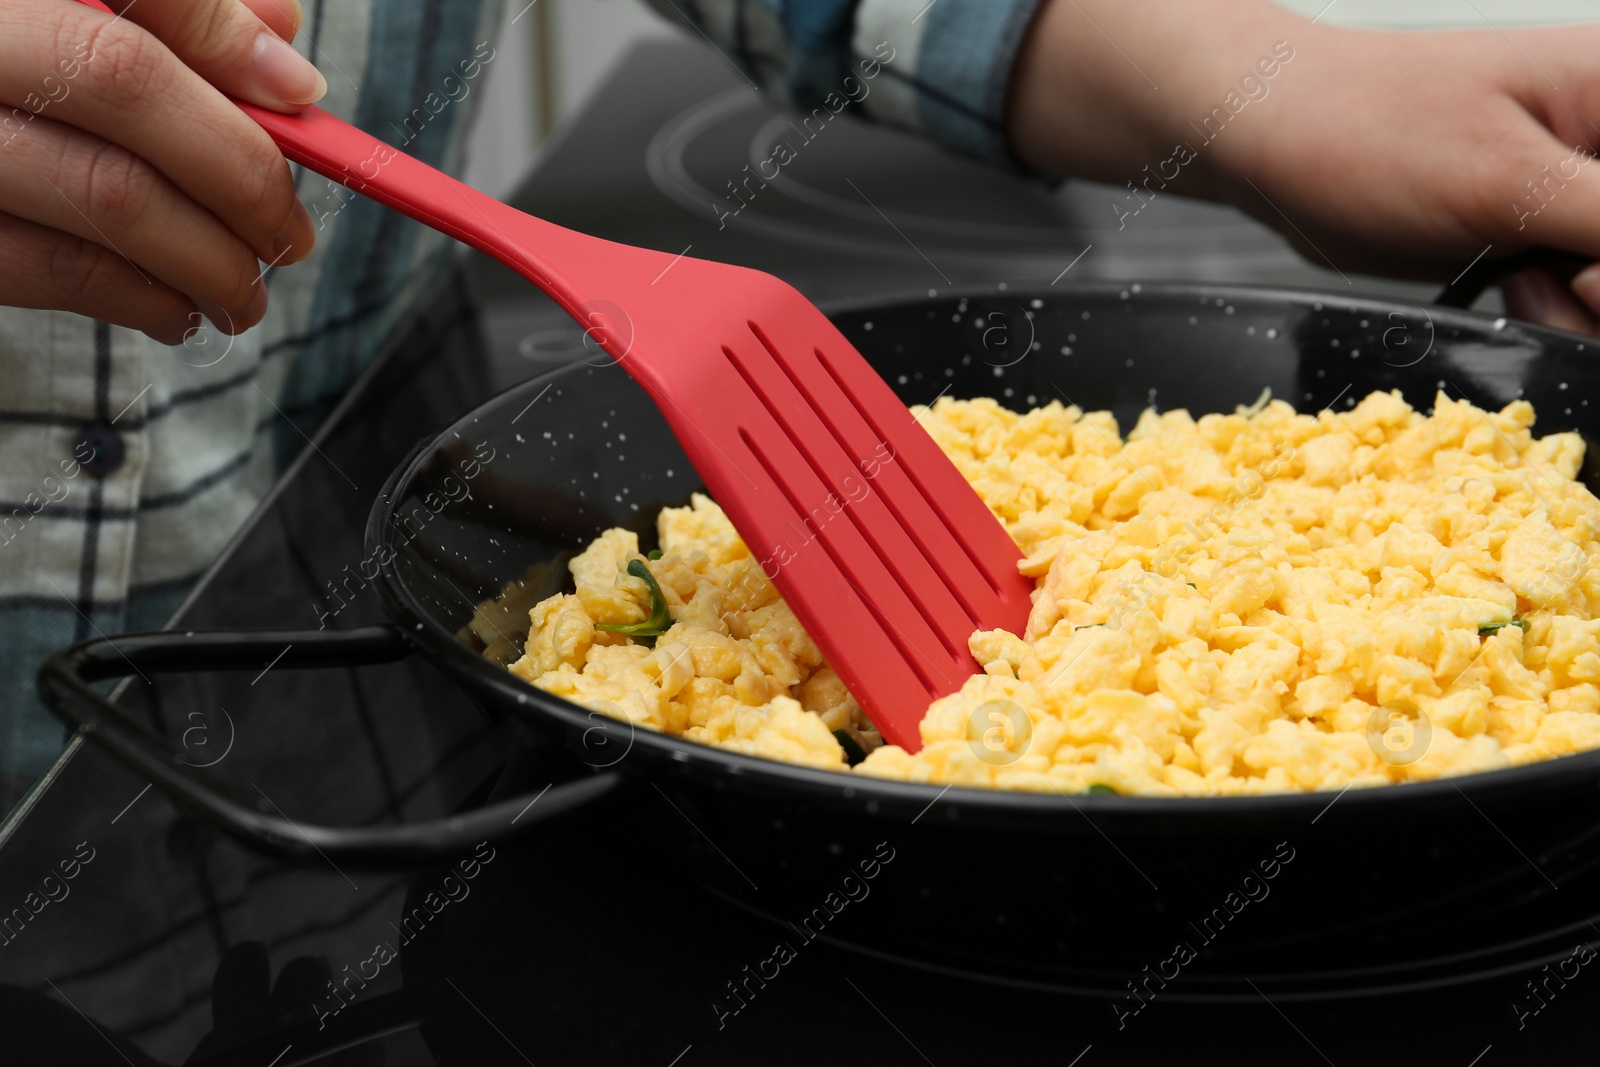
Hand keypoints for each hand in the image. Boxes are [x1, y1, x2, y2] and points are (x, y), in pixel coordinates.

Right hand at [0, 0, 322, 344]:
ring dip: (205, 257)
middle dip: (238, 169)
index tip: (298, 98)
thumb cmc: (20, 65)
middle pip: (119, 79)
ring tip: (248, 291)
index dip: (218, 34)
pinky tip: (176, 307)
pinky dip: (134, 297)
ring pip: (99, 188)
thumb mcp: (82, 8)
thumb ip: (175, 9)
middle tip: (290, 234)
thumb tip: (284, 65)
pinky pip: (42, 267)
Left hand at [1008, 0, 1599, 334]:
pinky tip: (1510, 288)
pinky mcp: (1541, 226)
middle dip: (1599, 291)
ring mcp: (1579, 185)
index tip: (1587, 274)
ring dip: (1579, 307)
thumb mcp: (1514, 182)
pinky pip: (1580, 289)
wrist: (1275, 142)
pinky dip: (1552, 308)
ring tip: (1520, 278)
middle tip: (1550, 276)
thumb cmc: (1374, 131)